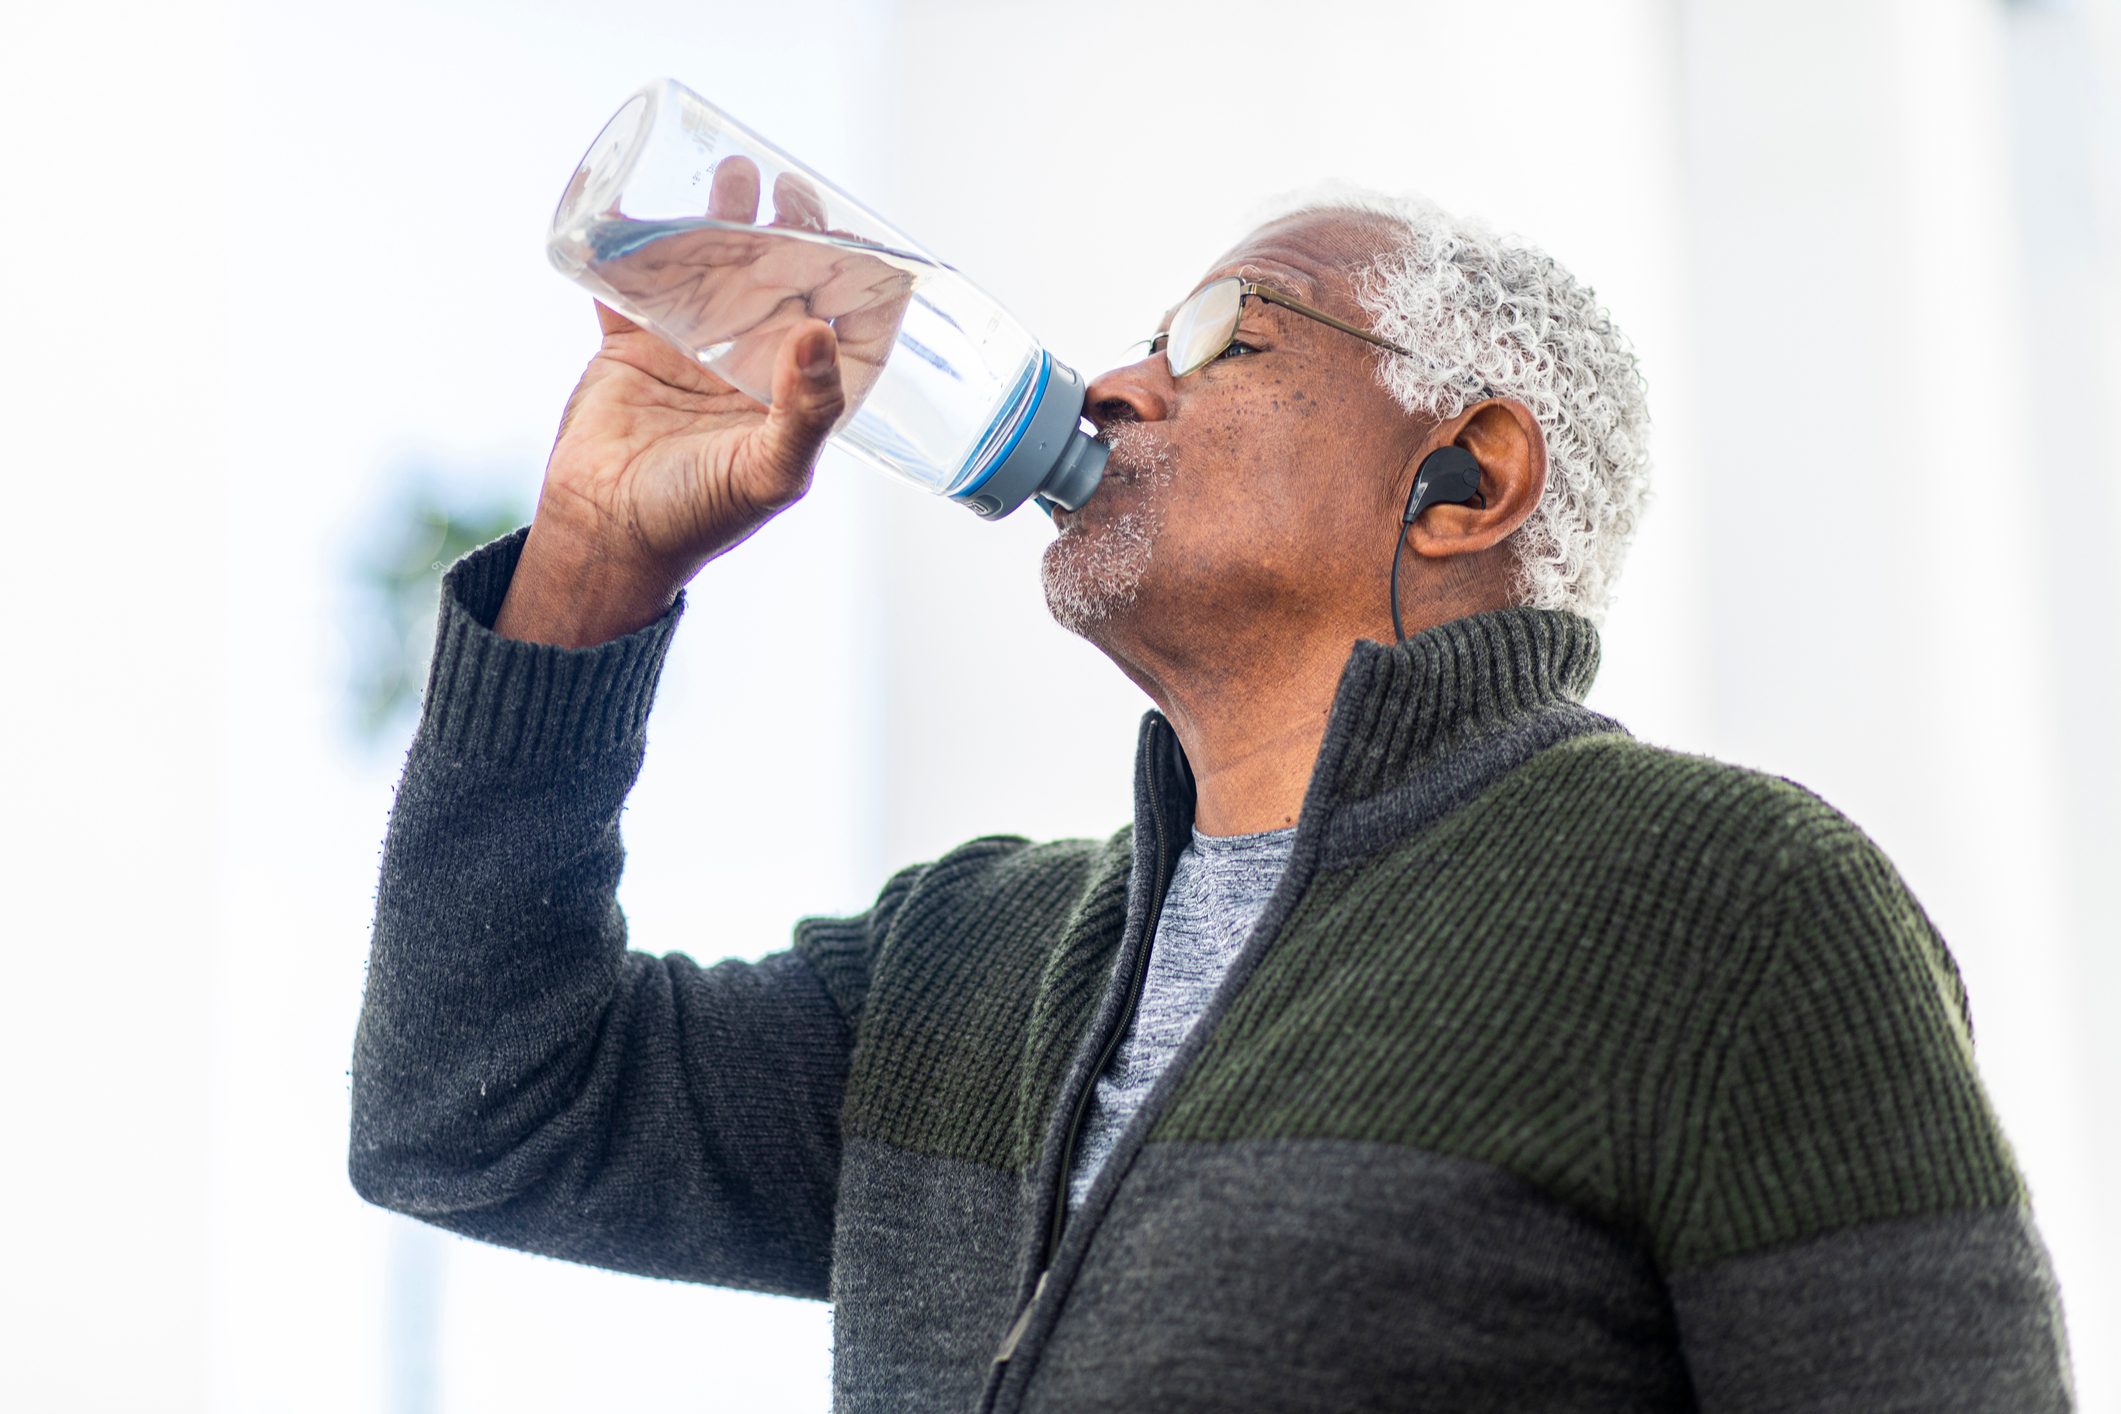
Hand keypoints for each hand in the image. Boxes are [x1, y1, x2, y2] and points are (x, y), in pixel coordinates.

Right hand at [535, 159, 913, 587]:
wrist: (604, 538)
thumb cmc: (699, 518)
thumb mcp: (768, 472)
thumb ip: (806, 412)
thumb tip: (820, 332)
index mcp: (797, 398)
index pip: (847, 329)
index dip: (863, 283)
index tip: (865, 238)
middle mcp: (751, 368)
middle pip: (783, 283)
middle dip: (792, 233)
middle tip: (789, 189)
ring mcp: (691, 352)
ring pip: (715, 271)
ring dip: (723, 222)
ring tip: (734, 175)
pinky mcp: (632, 345)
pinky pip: (636, 283)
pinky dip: (634, 245)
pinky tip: (639, 203)